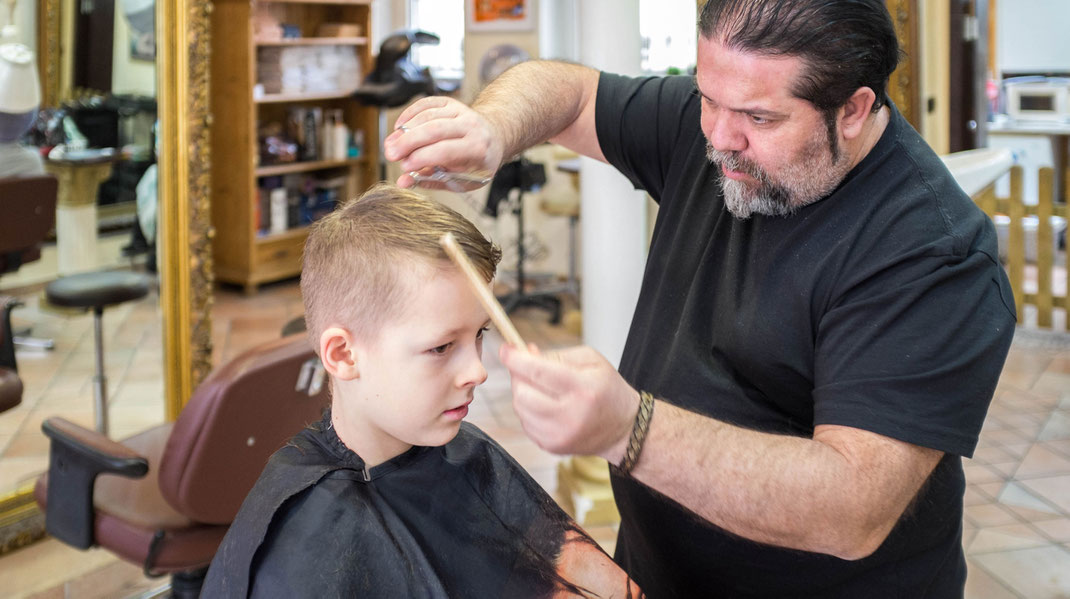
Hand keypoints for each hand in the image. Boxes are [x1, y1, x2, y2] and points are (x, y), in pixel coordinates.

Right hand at [383, 96, 504, 188]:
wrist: (492, 138)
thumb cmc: (475, 163)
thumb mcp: (460, 179)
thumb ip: (431, 180)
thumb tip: (403, 182)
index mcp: (477, 147)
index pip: (445, 150)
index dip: (422, 158)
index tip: (404, 167)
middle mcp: (471, 125)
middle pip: (434, 129)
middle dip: (408, 142)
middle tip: (390, 154)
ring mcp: (460, 111)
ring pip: (427, 115)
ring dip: (405, 130)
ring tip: (390, 145)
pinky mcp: (449, 102)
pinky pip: (425, 104)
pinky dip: (409, 114)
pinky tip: (399, 128)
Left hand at [499, 344, 638, 461]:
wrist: (623, 429)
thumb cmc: (607, 389)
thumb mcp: (591, 361)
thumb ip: (556, 354)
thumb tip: (525, 353)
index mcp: (582, 388)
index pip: (538, 372)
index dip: (516, 359)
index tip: (505, 349)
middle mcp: (570, 415)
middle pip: (522, 393)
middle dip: (519, 376)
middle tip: (527, 369)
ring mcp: (559, 434)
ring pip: (520, 408)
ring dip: (523, 393)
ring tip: (540, 388)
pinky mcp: (552, 446)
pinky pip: (525, 423)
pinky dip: (529, 410)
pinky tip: (545, 405)